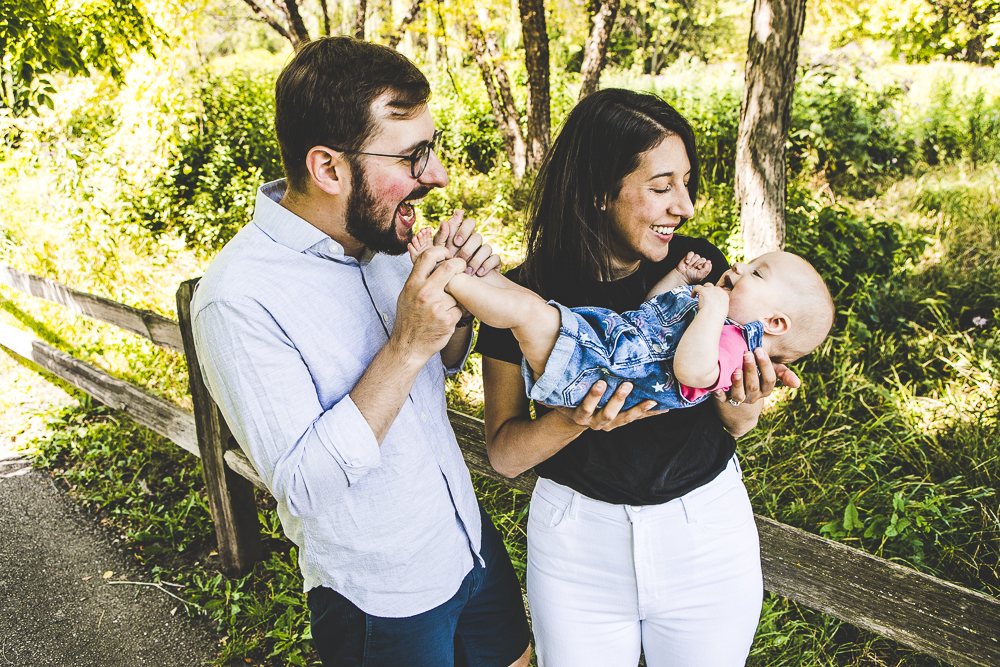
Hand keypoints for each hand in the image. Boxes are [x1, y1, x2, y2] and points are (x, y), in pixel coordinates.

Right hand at [392, 243, 466, 363]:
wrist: (408, 346)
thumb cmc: (408, 319)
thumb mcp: (406, 294)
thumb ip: (418, 278)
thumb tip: (432, 260)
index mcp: (413, 284)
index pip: (428, 255)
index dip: (442, 250)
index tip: (448, 254)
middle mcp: (424, 293)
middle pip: (449, 267)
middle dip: (460, 264)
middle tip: (463, 267)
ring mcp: (437, 307)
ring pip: (456, 292)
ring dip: (455, 298)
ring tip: (442, 309)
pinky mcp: (448, 320)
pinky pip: (459, 309)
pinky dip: (455, 313)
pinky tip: (444, 320)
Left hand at [433, 210, 500, 276]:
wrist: (459, 294)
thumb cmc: (446, 273)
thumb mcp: (440, 256)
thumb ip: (441, 239)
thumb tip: (444, 221)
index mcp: (463, 238)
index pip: (469, 223)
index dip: (464, 230)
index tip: (456, 242)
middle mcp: (474, 244)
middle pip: (477, 237)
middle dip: (468, 249)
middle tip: (459, 259)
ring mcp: (484, 253)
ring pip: (486, 247)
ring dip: (475, 260)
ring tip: (468, 273)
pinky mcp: (493, 263)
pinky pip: (495, 258)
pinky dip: (487, 265)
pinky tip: (479, 274)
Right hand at [548, 380, 664, 431]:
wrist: (576, 417)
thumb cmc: (567, 400)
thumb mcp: (556, 396)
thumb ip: (548, 390)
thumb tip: (535, 376)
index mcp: (581, 416)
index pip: (585, 409)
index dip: (593, 398)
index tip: (600, 383)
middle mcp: (597, 423)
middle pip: (608, 415)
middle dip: (618, 401)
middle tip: (626, 385)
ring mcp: (612, 423)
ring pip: (625, 419)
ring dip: (639, 410)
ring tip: (651, 400)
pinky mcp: (623, 419)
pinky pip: (638, 417)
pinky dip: (650, 413)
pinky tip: (665, 407)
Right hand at [674, 251, 711, 284]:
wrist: (681, 277)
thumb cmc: (691, 277)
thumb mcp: (700, 275)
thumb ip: (706, 269)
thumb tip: (709, 261)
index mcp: (704, 267)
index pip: (708, 263)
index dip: (703, 265)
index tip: (699, 268)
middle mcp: (700, 263)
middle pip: (703, 259)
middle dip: (697, 264)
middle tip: (693, 268)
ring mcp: (694, 260)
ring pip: (697, 256)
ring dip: (692, 262)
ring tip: (689, 267)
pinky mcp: (689, 257)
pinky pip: (691, 253)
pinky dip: (689, 257)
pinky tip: (686, 262)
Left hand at [691, 282, 728, 315]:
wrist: (713, 315)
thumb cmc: (717, 316)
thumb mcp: (724, 310)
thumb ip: (722, 306)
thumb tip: (718, 308)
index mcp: (724, 295)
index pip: (719, 291)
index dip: (714, 295)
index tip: (711, 300)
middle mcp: (718, 290)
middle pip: (713, 288)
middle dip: (709, 291)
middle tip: (705, 298)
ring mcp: (711, 289)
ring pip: (707, 285)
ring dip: (703, 289)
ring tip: (699, 296)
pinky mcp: (703, 290)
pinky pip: (697, 287)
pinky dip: (694, 291)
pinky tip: (692, 295)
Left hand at [716, 348, 801, 406]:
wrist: (737, 397)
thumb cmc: (756, 375)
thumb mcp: (770, 373)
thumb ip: (783, 373)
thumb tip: (798, 384)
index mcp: (765, 389)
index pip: (769, 379)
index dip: (765, 366)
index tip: (759, 350)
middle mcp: (753, 396)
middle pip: (754, 386)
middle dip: (751, 369)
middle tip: (746, 353)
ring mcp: (739, 399)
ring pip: (740, 395)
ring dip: (738, 383)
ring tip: (736, 371)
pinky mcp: (724, 400)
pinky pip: (722, 399)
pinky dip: (720, 394)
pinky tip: (718, 387)